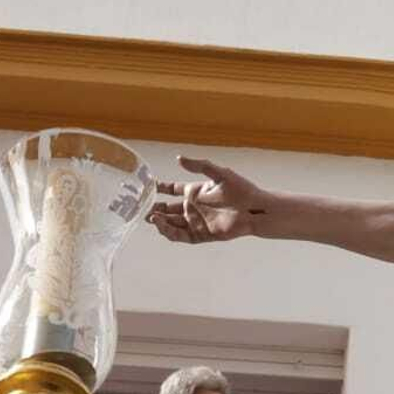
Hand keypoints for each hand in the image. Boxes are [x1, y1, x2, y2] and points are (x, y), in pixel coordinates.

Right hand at [148, 157, 265, 243]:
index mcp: (195, 192)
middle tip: (140, 208)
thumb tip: (179, 158)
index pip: (172, 190)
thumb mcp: (218, 174)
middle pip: (167, 209)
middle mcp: (193, 207)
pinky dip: (169, 231)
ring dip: (159, 220)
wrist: (254, 209)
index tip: (146, 186)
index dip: (158, 188)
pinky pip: (180, 235)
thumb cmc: (240, 189)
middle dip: (153, 208)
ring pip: (171, 223)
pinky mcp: (200, 234)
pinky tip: (161, 225)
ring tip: (150, 217)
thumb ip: (199, 166)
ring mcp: (195, 222)